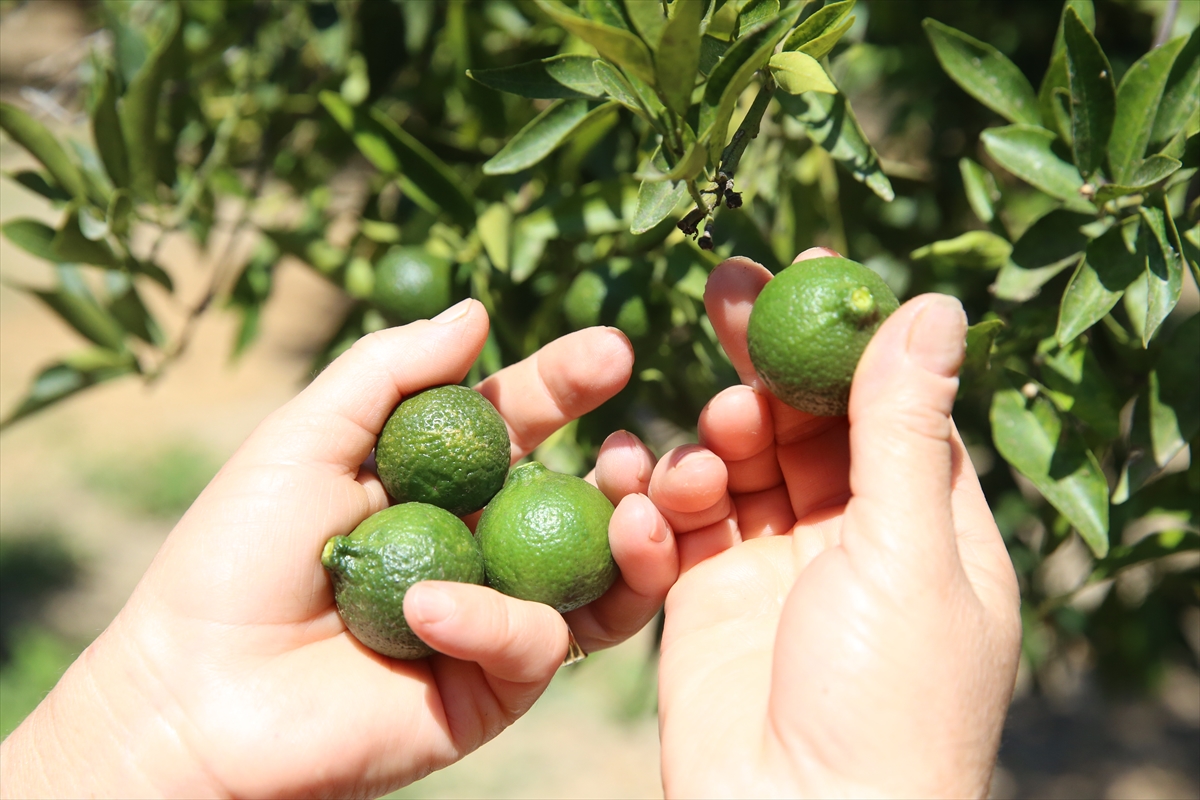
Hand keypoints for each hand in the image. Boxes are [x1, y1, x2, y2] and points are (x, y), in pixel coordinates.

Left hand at [0, 299, 677, 798]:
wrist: (194, 692)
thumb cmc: (235, 555)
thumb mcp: (306, 439)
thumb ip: (388, 372)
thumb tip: (477, 311)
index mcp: (443, 480)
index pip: (526, 422)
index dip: (568, 384)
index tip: (613, 350)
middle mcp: (482, 544)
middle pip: (581, 499)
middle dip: (628, 470)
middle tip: (636, 447)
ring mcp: (493, 618)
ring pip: (599, 580)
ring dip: (630, 543)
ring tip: (631, 510)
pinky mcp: (490, 689)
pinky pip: (534, 646)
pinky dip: (495, 621)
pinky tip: (426, 609)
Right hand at [647, 252, 1020, 796]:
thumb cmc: (884, 700)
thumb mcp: (906, 550)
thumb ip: (904, 426)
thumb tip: (932, 304)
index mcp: (923, 525)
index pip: (885, 403)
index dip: (844, 336)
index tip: (806, 265)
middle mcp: (848, 539)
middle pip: (799, 422)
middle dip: (760, 361)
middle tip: (722, 288)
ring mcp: (771, 569)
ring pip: (731, 466)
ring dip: (707, 440)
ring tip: (699, 453)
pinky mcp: (703, 602)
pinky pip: (676, 529)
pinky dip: (658, 509)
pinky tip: (646, 507)